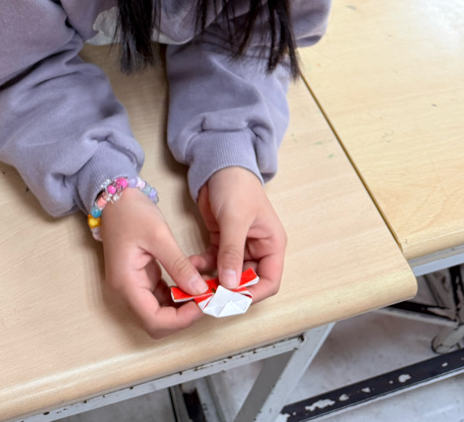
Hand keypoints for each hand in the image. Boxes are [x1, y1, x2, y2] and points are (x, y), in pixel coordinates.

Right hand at [100, 188, 208, 337]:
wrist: (115, 196)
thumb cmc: (131, 212)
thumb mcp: (159, 235)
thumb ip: (179, 265)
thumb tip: (199, 290)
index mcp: (125, 283)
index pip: (153, 320)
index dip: (180, 319)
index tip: (201, 304)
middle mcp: (125, 291)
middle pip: (155, 323)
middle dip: (181, 317)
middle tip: (204, 300)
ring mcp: (131, 286)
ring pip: (157, 313)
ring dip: (180, 308)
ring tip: (201, 292)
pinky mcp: (138, 279)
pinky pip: (158, 298)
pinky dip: (175, 296)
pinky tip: (190, 284)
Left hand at [194, 167, 285, 305]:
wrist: (218, 165)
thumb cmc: (237, 186)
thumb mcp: (235, 219)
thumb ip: (233, 252)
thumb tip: (230, 284)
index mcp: (271, 244)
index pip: (269, 281)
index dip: (253, 294)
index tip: (231, 299)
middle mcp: (258, 249)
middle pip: (248, 282)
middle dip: (229, 290)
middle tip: (209, 297)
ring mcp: (239, 247)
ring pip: (228, 275)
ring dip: (213, 281)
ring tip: (196, 284)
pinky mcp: (221, 242)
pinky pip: (214, 263)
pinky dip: (204, 267)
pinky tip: (191, 266)